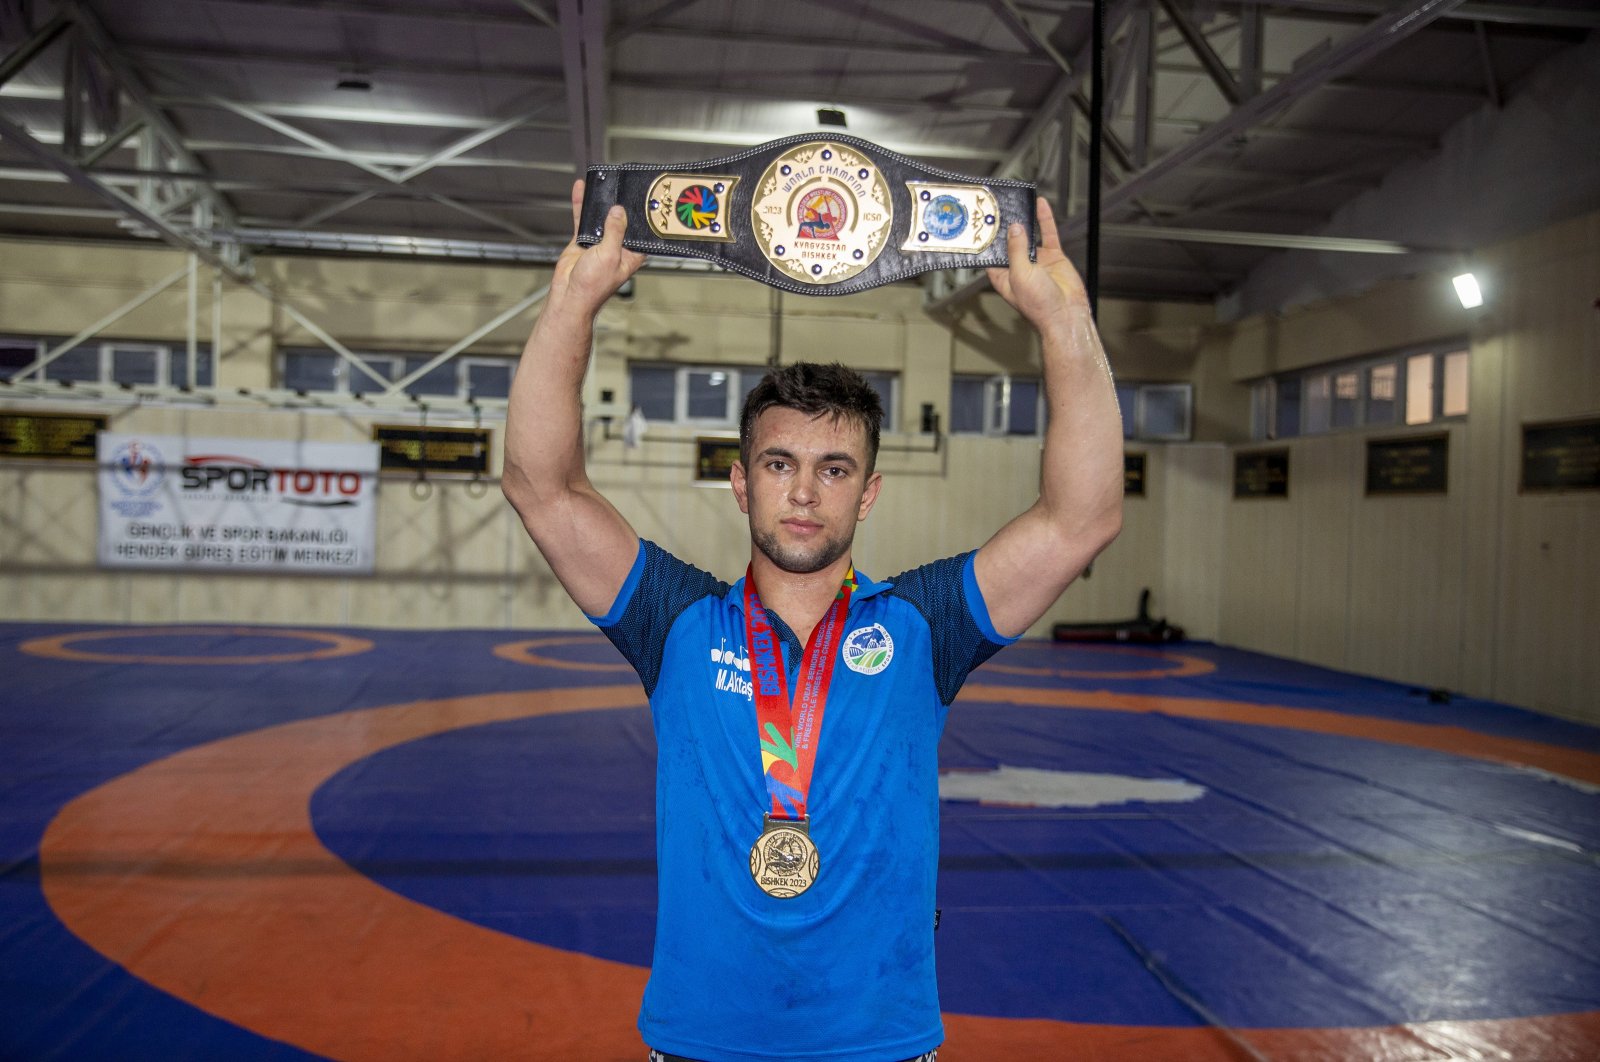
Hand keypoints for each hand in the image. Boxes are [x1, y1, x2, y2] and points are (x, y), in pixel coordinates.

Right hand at [548, 179, 646, 318]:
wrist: (569, 295)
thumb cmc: (593, 286)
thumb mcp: (610, 255)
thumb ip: (615, 231)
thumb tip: (618, 211)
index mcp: (631, 254)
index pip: (641, 231)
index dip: (644, 216)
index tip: (646, 198)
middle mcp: (617, 247)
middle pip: (621, 220)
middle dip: (620, 203)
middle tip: (622, 182)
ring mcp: (599, 243)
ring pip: (601, 217)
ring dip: (601, 202)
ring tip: (603, 182)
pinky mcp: (583, 240)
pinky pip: (583, 219)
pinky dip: (582, 205)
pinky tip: (582, 190)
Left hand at [986, 197, 1088, 334]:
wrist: (1066, 313)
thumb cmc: (1039, 304)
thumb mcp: (1020, 274)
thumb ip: (1016, 249)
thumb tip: (1014, 229)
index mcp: (1003, 276)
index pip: (991, 254)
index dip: (986, 240)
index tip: (981, 223)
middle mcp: (1018, 267)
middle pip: (1009, 241)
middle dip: (1004, 226)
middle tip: (998, 206)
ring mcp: (1036, 261)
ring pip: (1028, 235)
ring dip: (1023, 220)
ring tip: (1016, 202)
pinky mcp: (1053, 256)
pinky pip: (1048, 233)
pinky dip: (1044, 219)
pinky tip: (1040, 205)